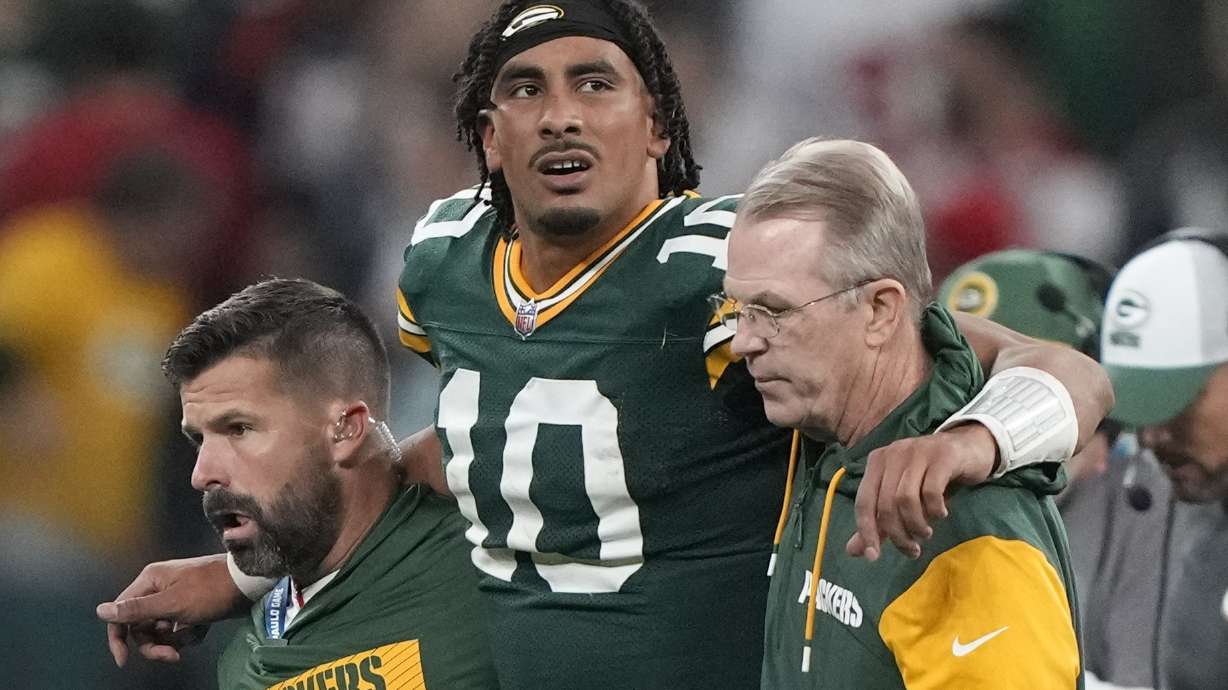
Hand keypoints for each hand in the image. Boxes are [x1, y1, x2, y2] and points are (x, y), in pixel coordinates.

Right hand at [96, 554, 247, 666]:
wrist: (249, 583)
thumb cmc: (210, 591)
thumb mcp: (172, 603)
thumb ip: (137, 610)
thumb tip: (100, 611)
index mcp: (150, 581)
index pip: (121, 613)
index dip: (118, 638)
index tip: (124, 660)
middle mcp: (159, 588)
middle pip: (142, 627)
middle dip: (155, 643)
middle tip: (173, 654)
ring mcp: (177, 598)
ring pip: (162, 631)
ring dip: (176, 639)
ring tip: (195, 632)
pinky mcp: (192, 608)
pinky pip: (180, 630)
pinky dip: (190, 634)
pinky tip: (204, 628)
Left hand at [847, 423, 996, 560]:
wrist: (969, 448)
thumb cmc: (932, 476)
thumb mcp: (903, 497)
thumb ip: (879, 522)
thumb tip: (853, 551)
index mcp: (877, 462)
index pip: (863, 501)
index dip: (866, 531)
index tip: (874, 557)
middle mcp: (894, 454)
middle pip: (885, 504)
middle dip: (897, 534)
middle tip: (912, 549)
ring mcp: (918, 452)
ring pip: (906, 499)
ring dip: (916, 525)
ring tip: (925, 533)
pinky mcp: (943, 456)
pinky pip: (932, 490)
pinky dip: (935, 510)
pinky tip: (941, 514)